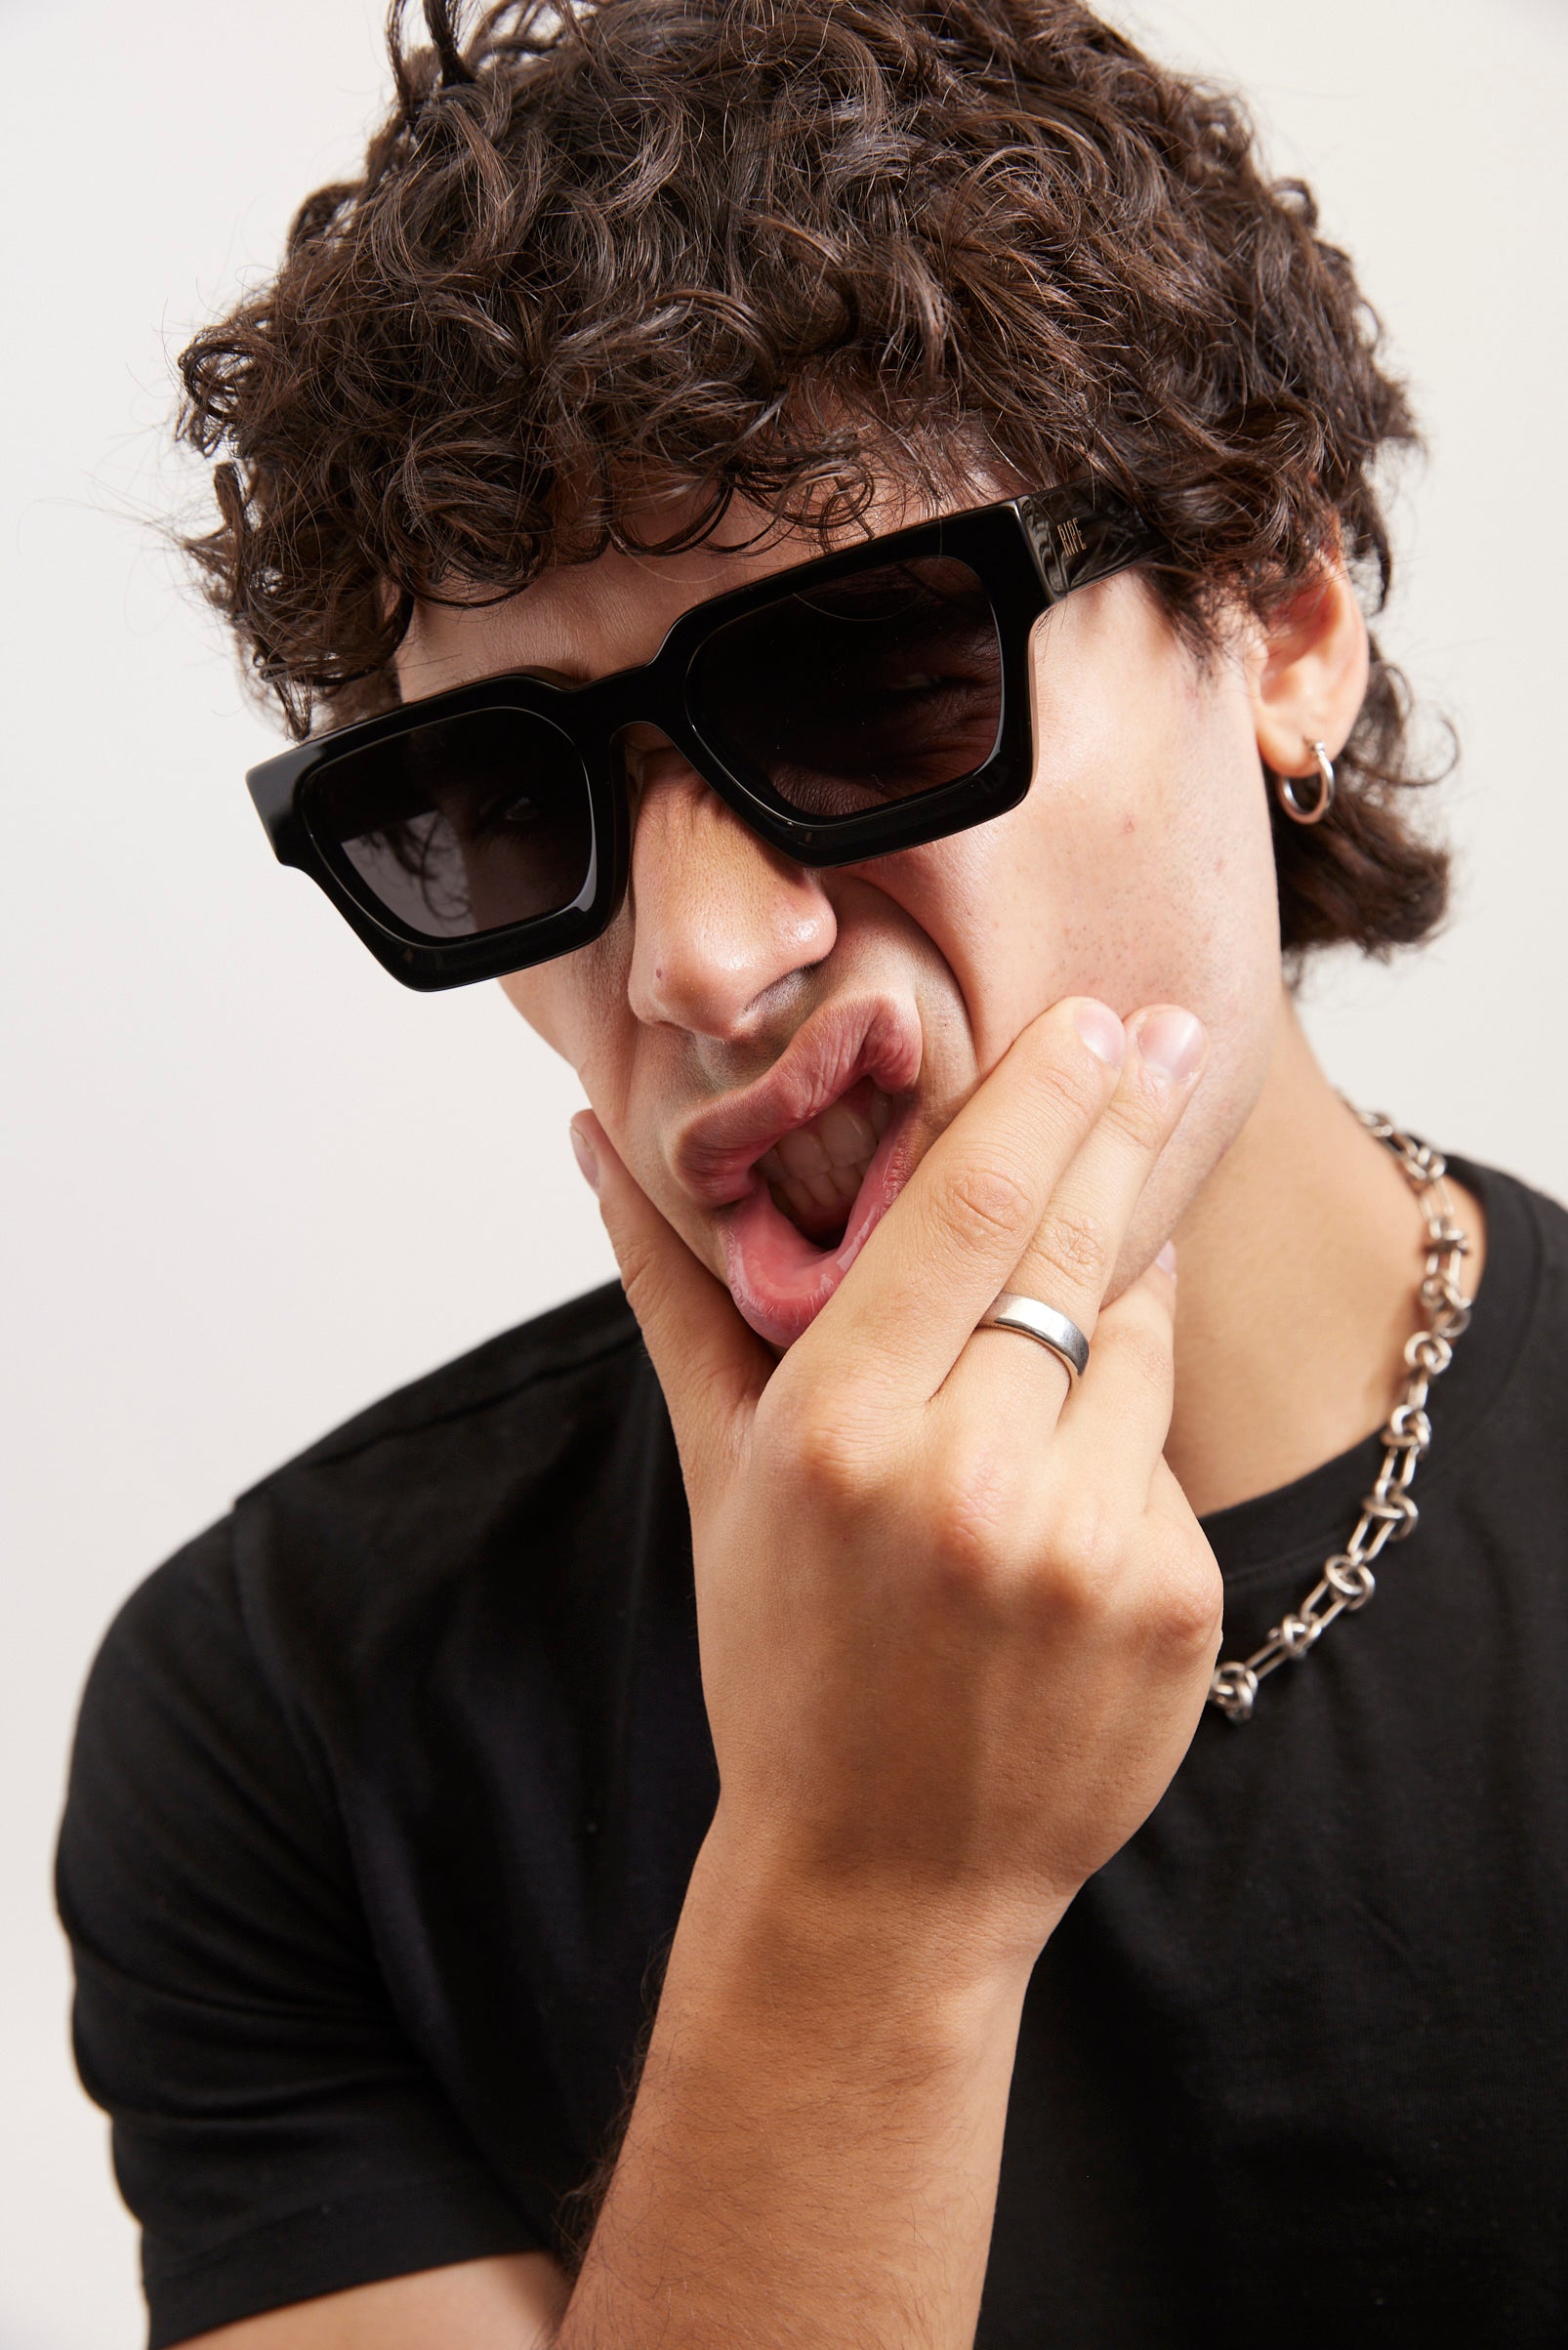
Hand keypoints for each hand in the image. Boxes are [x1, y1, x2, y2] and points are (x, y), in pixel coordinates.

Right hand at [574, 998, 1222, 1977]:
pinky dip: (1127, 1433)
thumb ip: (673, 1291)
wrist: (883, 1875)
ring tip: (1096, 1264)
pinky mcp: (1172, 1601)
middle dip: (1124, 1123)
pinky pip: (1166, 1456)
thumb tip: (595, 1138)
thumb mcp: (717, 1471)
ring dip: (1122, 1287)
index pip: (969, 1204)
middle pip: (1073, 1242)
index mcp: (839, 1430)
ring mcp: (1082, 1544)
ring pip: (1136, 1339)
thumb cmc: (784, 1660)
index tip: (1089, 1017)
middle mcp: (966, 1478)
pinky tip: (1072, 1471)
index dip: (1041, 1093)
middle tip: (1162, 1035)